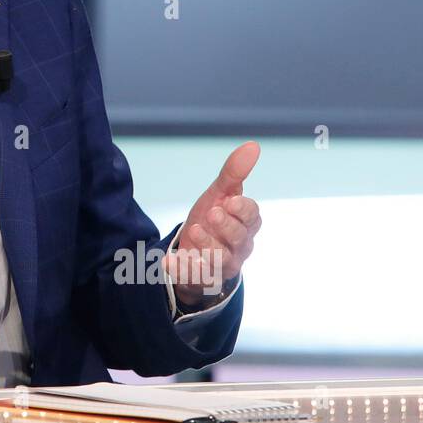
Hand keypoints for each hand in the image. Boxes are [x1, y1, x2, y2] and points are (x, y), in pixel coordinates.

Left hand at [164, 141, 261, 310]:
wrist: (192, 248)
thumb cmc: (212, 219)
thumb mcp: (219, 194)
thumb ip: (234, 173)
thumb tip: (253, 145)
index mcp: (246, 225)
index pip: (253, 217)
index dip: (243, 210)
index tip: (230, 200)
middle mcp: (239, 247)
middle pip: (240, 239)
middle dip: (227, 226)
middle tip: (212, 213)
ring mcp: (222, 265)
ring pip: (221, 259)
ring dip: (208, 246)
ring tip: (194, 231)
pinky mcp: (202, 278)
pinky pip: (194, 276)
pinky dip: (182, 269)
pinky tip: (169, 261)